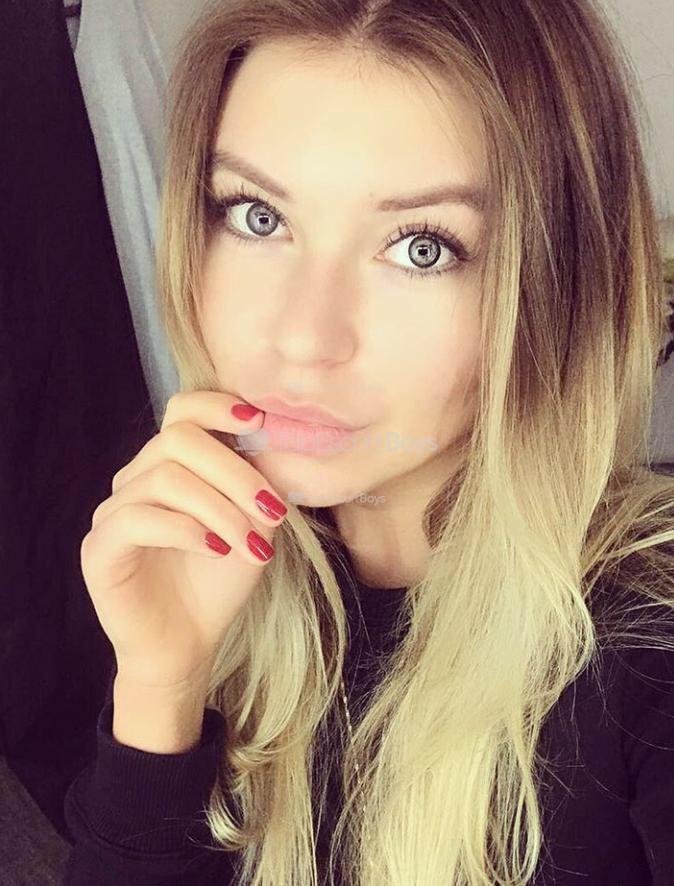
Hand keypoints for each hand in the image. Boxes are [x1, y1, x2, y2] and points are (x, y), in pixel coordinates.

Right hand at [80, 390, 285, 691]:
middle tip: (273, 510)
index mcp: (170, 465)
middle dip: (235, 472)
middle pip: (178, 440)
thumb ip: (260, 484)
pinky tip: (217, 551)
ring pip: (165, 479)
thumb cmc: (218, 582)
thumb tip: (281, 445)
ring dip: (220, 509)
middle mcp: (136, 479)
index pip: (182, 410)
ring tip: (251, 545)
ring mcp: (113, 511)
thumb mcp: (252, 525)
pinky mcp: (100, 547)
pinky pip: (139, 519)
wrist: (188, 645)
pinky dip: (186, 530)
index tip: (260, 421)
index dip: (217, 406)